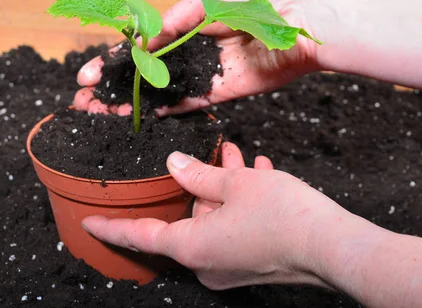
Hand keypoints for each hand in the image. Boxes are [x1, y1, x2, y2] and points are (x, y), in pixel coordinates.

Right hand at [74, 0, 337, 114]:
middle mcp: (199, 48)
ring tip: (106, 114)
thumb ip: (177, 19)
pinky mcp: (229, 90)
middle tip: (88, 101)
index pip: (145, 43)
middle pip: (151, 71)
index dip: (118, 59)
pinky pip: (195, 102)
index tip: (89, 73)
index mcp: (193, 20)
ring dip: (138, 102)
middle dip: (119, 86)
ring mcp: (212, 71)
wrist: (305, 17)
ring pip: (168, 90)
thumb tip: (145, 40)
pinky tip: (144, 116)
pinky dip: (170, 109)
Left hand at [81, 142, 369, 289]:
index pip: (141, 236)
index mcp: (193, 246)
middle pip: (189, 218)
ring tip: (240, 159)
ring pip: (216, 218)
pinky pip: (235, 229)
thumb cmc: (283, 215)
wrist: (332, 246)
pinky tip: (259, 175)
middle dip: (200, 184)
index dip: (113, 227)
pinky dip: (241, 203)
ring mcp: (231, 266)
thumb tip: (174, 163)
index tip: (90, 220)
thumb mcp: (236, 183)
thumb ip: (200, 173)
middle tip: (214, 155)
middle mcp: (208, 263)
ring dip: (225, 189)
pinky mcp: (252, 263)